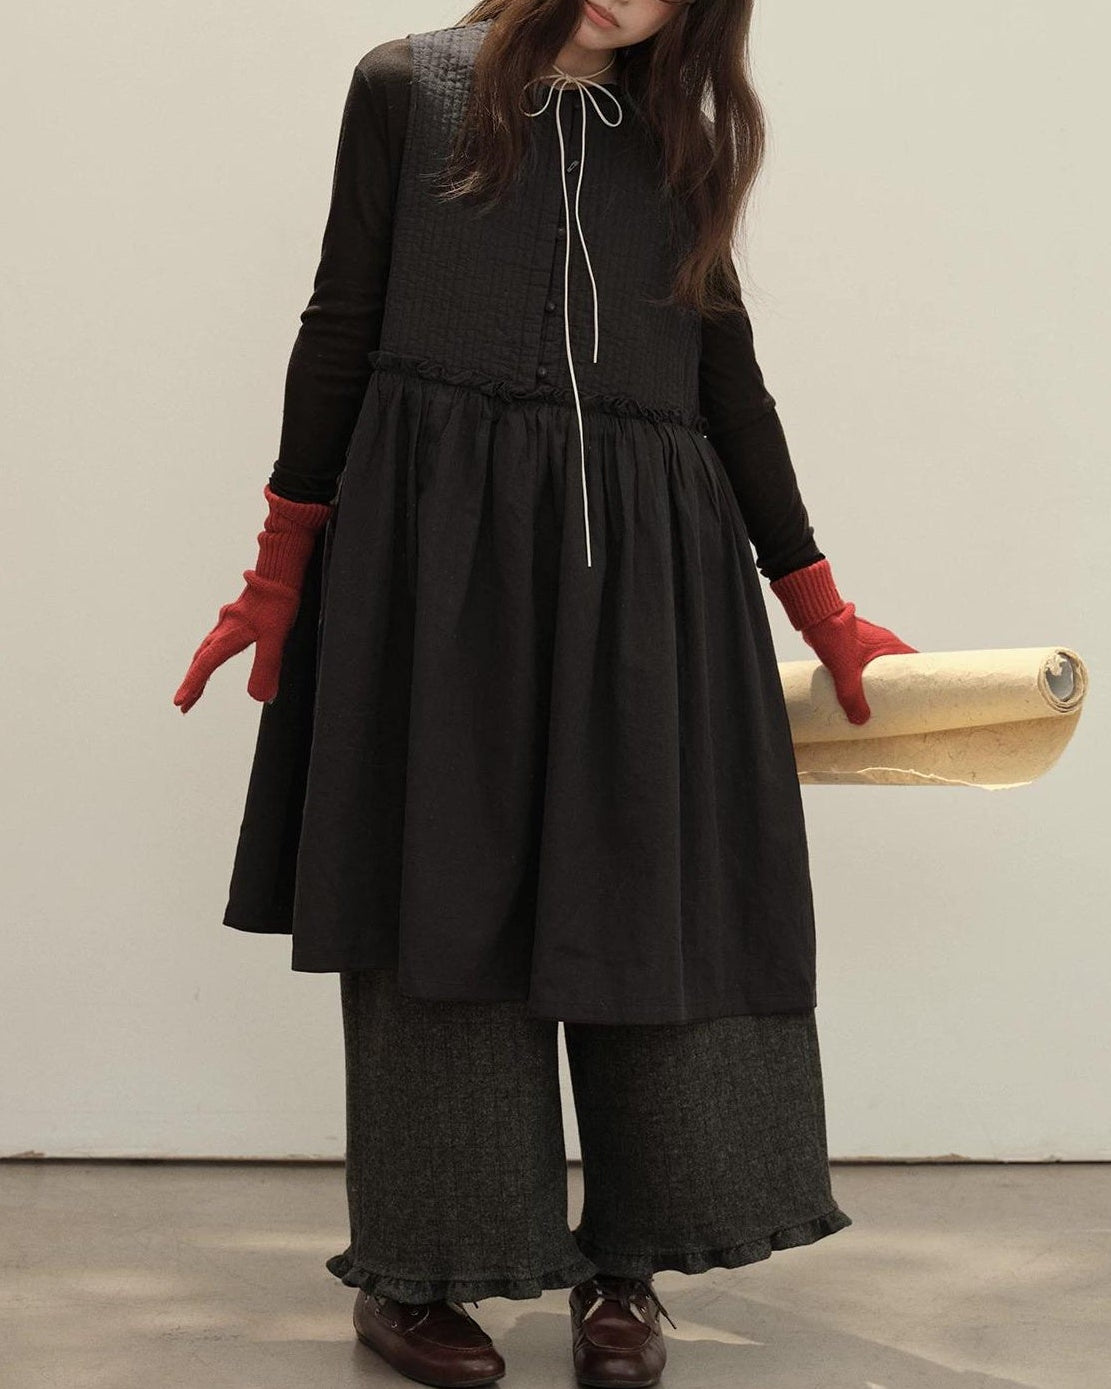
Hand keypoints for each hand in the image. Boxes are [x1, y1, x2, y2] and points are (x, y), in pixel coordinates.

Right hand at [173, 571, 302, 712]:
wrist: (279, 574)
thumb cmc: (277, 603)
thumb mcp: (275, 638)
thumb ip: (267, 667)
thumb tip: (260, 697)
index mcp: (228, 635)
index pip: (206, 665)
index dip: (193, 685)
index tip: (180, 702)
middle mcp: (223, 629)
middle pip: (201, 660)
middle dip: (192, 683)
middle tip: (183, 704)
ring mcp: (227, 623)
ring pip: (206, 650)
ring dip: (199, 671)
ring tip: (195, 689)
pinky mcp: (235, 618)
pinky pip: (215, 641)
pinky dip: (209, 656)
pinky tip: (215, 656)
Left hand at [770, 559, 916, 724]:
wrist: (815, 617)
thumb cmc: (835, 636)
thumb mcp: (845, 672)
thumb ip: (852, 696)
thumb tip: (861, 720)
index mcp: (889, 645)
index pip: (914, 659)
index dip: (920, 674)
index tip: (922, 690)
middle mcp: (882, 641)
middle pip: (898, 663)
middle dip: (898, 681)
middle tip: (898, 700)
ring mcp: (867, 641)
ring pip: (880, 662)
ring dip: (880, 677)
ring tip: (877, 696)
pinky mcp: (853, 643)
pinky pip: (865, 660)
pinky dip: (865, 672)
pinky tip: (856, 684)